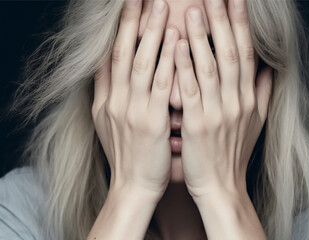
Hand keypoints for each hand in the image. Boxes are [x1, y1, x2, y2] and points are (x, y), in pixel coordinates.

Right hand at [92, 0, 178, 195]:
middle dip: (132, 21)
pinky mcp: (151, 121)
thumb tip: (106, 67)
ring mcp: (132, 110)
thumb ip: (108, 93)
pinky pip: (161, 85)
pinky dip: (168, 61)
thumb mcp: (108, 122)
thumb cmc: (127, 154)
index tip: (127, 6)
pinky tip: (177, 40)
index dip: (118, 29)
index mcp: (106, 100)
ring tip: (160, 6)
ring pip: (140, 63)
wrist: (134, 185)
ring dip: (150, 33)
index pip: (109, 56)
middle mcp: (115, 101)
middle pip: (122, 52)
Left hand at [174, 0, 272, 200]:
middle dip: (224, 22)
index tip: (238, 2)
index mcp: (248, 100)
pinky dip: (184, 66)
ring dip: (202, 37)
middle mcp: (236, 102)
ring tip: (193, 11)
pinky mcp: (197, 123)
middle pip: (231, 54)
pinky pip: (190, 90)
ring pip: (210, 67)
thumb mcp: (256, 124)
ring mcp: (217, 112)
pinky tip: (176, 45)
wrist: (221, 186)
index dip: (243, 26)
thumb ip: (263, 94)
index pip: (248, 55)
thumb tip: (269, 70)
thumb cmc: (233, 154)